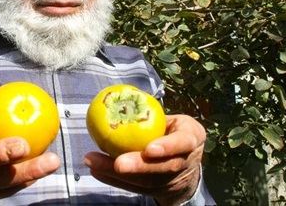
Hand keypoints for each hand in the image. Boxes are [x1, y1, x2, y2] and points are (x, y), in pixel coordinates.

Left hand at [84, 114, 204, 205]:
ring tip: (94, 161)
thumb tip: (120, 96)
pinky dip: (112, 178)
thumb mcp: (174, 119)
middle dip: (139, 167)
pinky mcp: (156, 189)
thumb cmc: (173, 131)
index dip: (168, 147)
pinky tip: (95, 169)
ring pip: (145, 181)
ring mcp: (172, 179)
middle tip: (118, 164)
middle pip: (163, 168)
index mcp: (192, 138)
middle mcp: (185, 162)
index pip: (184, 143)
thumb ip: (153, 114)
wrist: (186, 162)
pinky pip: (133, 186)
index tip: (149, 149)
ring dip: (116, 173)